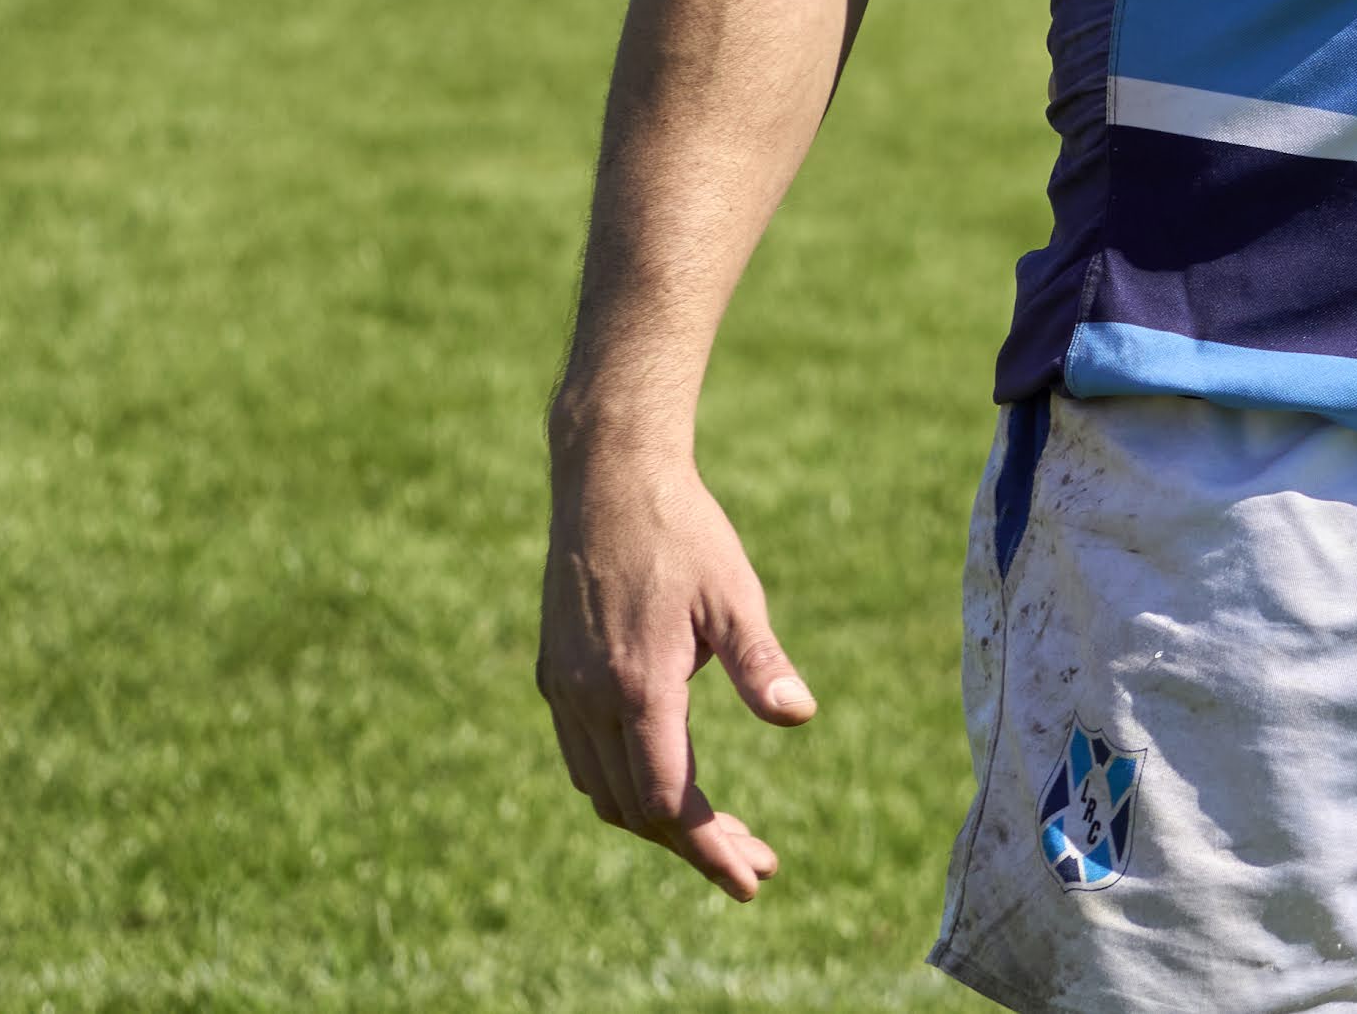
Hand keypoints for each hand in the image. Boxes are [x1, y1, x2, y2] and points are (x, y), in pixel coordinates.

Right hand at [538, 444, 815, 899]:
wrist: (607, 479)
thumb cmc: (684, 531)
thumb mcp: (735, 593)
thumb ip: (761, 662)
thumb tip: (800, 715)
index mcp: (638, 686)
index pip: (671, 802)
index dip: (711, 848)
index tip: (753, 879)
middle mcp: (590, 699)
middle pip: (638, 811)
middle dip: (698, 846)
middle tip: (756, 863)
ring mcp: (565, 690)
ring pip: (604, 791)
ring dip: (659, 822)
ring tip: (723, 831)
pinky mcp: (556, 675)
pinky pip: (584, 759)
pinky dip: (626, 786)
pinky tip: (670, 779)